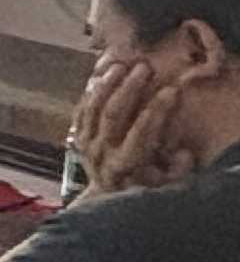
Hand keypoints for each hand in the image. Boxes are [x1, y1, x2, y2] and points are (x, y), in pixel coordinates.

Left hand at [72, 54, 190, 198]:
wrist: (107, 196)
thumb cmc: (144, 186)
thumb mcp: (165, 184)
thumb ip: (176, 170)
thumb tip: (184, 152)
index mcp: (124, 164)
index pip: (141, 132)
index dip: (156, 110)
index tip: (172, 90)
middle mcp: (101, 152)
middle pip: (112, 114)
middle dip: (129, 89)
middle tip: (144, 68)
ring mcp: (85, 143)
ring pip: (93, 107)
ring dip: (108, 84)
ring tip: (122, 65)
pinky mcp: (77, 135)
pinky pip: (82, 109)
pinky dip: (92, 91)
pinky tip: (103, 75)